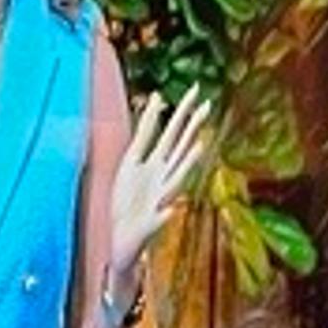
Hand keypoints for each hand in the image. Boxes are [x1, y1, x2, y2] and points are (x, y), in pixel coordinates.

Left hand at [105, 89, 214, 274]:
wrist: (122, 237)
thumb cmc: (128, 199)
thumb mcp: (132, 161)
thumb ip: (145, 132)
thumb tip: (157, 98)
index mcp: (157, 162)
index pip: (173, 132)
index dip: (183, 111)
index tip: (196, 89)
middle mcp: (164, 176)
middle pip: (179, 147)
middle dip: (191, 127)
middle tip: (206, 105)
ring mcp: (161, 198)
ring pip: (177, 178)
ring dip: (188, 163)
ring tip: (199, 147)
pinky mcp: (152, 223)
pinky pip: (160, 218)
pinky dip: (166, 213)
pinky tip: (172, 209)